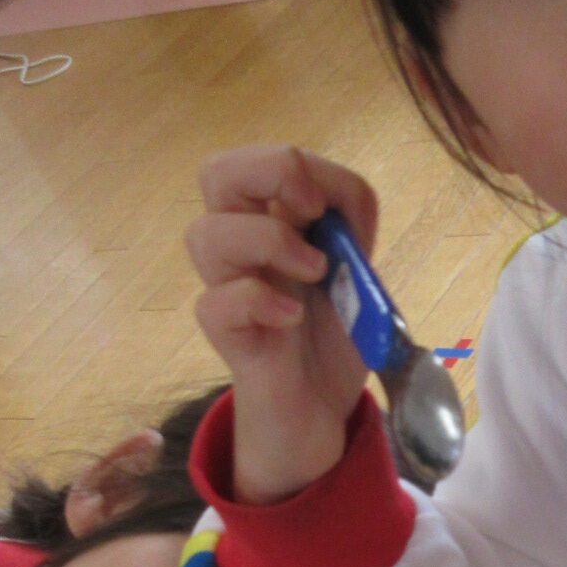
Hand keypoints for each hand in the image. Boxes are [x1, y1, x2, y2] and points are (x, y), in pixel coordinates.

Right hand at [187, 145, 378, 502]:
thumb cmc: (336, 335)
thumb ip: (352, 226)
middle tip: (312, 214)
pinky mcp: (226, 335)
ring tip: (314, 274)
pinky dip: (260, 302)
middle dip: (270, 173)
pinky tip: (293, 319)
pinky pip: (216, 304)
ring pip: (204, 233)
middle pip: (217, 172)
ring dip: (269, 240)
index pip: (268, 158)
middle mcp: (242, 244)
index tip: (339, 210)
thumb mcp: (361, 270)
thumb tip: (337, 201)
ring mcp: (228, 287)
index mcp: (272, 220)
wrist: (323, 408)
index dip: (311, 169)